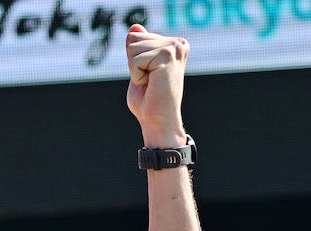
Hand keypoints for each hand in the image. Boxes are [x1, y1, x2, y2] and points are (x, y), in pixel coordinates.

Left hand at [125, 25, 188, 145]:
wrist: (158, 121)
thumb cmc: (148, 100)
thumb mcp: (138, 68)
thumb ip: (138, 47)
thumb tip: (134, 28)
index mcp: (173, 44)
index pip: (136, 37)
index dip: (134, 60)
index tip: (148, 76)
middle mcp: (178, 43)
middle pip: (133, 39)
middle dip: (133, 64)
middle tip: (148, 81)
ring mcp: (175, 48)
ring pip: (133, 48)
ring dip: (135, 70)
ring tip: (150, 83)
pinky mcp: (168, 56)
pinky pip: (135, 60)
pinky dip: (136, 75)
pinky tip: (150, 84)